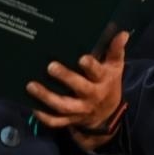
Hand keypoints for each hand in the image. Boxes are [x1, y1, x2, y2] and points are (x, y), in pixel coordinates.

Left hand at [30, 32, 129, 151]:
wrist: (107, 113)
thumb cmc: (108, 83)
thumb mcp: (115, 67)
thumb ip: (116, 50)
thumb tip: (122, 33)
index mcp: (102, 80)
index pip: (97, 72)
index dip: (90, 66)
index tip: (81, 58)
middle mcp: (91, 96)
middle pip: (79, 88)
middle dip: (65, 77)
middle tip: (50, 66)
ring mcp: (79, 110)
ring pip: (63, 106)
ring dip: (46, 97)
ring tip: (31, 86)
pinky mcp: (69, 119)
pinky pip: (55, 121)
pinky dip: (44, 116)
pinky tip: (32, 106)